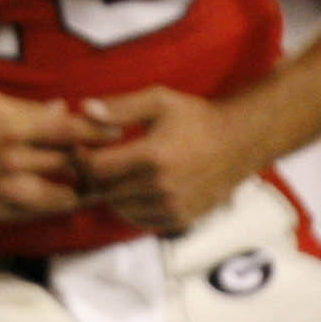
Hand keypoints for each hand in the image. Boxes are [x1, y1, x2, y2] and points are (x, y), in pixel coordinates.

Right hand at [0, 91, 103, 219]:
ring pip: (60, 196)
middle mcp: (13, 161)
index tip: (119, 133)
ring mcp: (5, 190)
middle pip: (70, 165)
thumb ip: (29, 111)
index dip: (100, 133)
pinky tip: (62, 199)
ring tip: (94, 186)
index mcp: (13, 128)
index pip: (72, 132)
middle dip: (94, 163)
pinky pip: (36, 212)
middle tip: (115, 162)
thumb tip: (64, 111)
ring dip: (79, 191)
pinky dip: (53, 205)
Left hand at [76, 87, 254, 232]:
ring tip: (117, 172)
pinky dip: (131, 207)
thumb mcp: (159, 101)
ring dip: (111, 193)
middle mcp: (162, 187)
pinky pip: (139, 220)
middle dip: (94, 176)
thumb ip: (119, 106)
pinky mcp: (180, 220)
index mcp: (153, 156)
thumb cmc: (196, 118)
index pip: (95, 168)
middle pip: (103, 191)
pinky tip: (136, 187)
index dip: (81, 159)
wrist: (239, 142)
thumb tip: (83, 110)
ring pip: (118, 208)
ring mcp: (172, 207)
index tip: (82, 148)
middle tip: (97, 159)